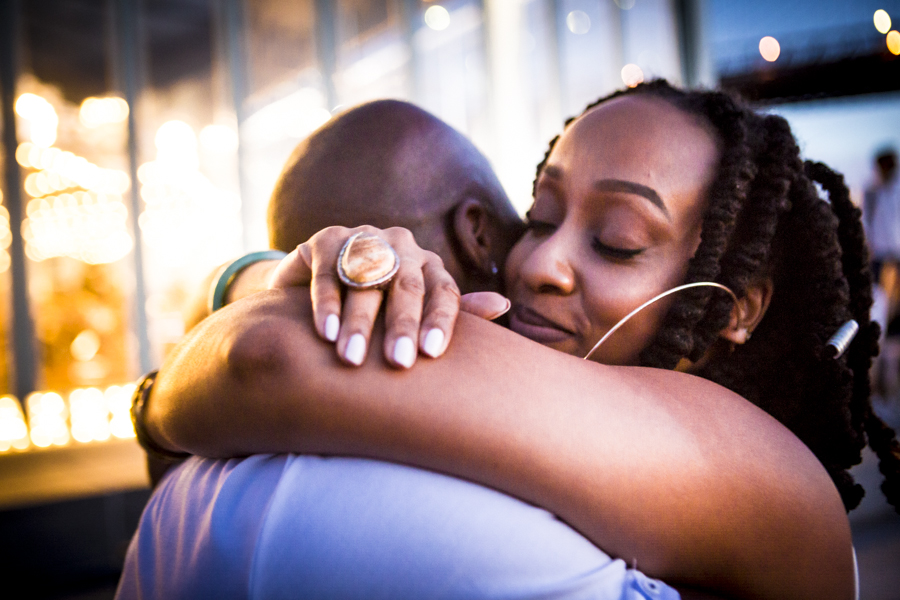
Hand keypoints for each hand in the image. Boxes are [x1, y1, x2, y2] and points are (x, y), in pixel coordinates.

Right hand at [267, 226, 508, 367]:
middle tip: (400, 362)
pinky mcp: (326, 239)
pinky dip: (327, 304)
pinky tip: (326, 334)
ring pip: (365, 281)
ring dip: (359, 321)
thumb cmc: (377, 306)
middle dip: (402, 326)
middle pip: (407, 286)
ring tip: (352, 359)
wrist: (316, 283)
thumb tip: (503, 306)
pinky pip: (329, 272)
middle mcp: (401, 246)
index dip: (440, 321)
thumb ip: (454, 311)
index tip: (431, 354)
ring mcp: (364, 238)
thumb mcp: (414, 310)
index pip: (443, 292)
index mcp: (429, 265)